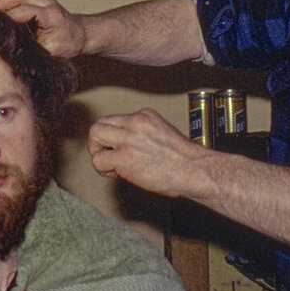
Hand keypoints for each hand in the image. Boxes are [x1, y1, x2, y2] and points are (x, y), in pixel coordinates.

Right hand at [0, 0, 86, 57]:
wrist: (81, 34)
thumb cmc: (68, 44)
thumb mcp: (50, 52)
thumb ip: (31, 49)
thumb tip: (11, 50)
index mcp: (52, 16)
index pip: (24, 12)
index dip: (7, 18)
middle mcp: (47, 3)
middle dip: (1, 2)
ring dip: (3, 1)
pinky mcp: (39, 0)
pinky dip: (8, 3)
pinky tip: (1, 14)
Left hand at [87, 108, 210, 199]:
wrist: (195, 170)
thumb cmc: (185, 160)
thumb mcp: (162, 134)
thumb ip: (143, 135)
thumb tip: (127, 147)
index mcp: (145, 116)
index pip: (115, 120)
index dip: (114, 136)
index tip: (120, 149)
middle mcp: (135, 122)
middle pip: (100, 123)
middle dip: (99, 142)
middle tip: (108, 156)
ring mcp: (128, 138)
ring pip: (94, 135)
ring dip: (97, 152)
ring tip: (109, 164)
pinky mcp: (124, 157)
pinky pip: (98, 160)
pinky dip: (103, 170)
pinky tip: (117, 174)